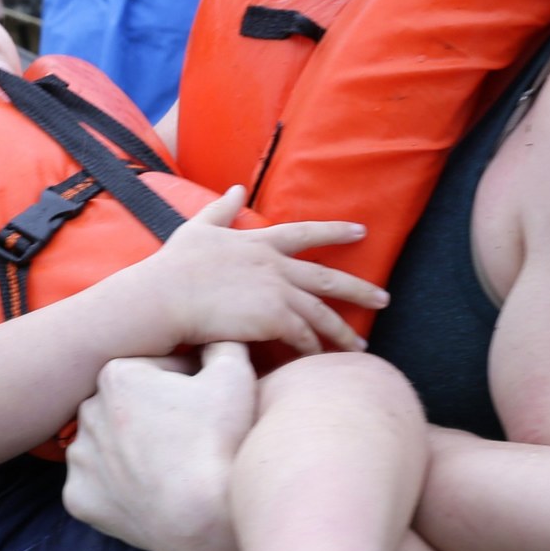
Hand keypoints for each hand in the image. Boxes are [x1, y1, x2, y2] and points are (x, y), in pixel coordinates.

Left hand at [63, 341, 256, 550]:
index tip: (208, 404)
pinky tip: (149, 492)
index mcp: (116, 374)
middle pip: (130, 406)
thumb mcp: (235, 375)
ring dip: (133, 450)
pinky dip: (118, 489)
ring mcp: (78, 460)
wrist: (207, 518)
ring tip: (171, 465)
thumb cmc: (221, 443)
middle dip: (156, 414)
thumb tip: (217, 337)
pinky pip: (98, 486)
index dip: (189, 384)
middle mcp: (85, 412)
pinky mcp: (77, 499)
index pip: (158, 371)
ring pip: (110, 445)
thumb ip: (222, 344)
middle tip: (191, 437)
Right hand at [135, 187, 384, 355]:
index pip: (307, 233)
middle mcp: (275, 266)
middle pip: (327, 279)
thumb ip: (222, 209)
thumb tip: (236, 188)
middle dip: (360, 290)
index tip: (361, 231)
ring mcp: (276, 292)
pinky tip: (320, 361)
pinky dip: (312, 350)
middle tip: (385, 300)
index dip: (336, 231)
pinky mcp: (272, 319)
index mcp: (260, 243)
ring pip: (321, 314)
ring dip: (342, 332)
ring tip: (360, 348)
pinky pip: (302, 337)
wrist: (165, 296)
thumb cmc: (174, 266)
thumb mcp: (198, 228)